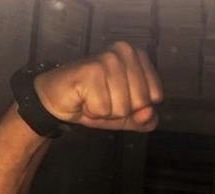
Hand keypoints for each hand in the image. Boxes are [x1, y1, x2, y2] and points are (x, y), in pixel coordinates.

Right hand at [33, 42, 162, 131]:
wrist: (59, 100)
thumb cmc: (94, 101)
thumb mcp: (127, 115)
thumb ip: (145, 119)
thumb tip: (149, 114)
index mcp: (138, 57)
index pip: (156, 95)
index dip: (137, 106)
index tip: (119, 97)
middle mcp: (124, 52)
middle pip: (141, 102)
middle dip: (121, 110)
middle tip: (104, 98)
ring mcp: (107, 60)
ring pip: (122, 108)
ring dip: (105, 112)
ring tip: (93, 98)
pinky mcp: (90, 71)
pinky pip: (103, 109)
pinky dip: (92, 111)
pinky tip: (83, 98)